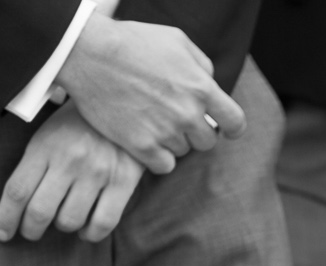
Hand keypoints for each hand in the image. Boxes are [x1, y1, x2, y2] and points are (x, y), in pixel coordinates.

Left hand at [0, 104, 144, 242]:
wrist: (125, 103)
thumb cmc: (79, 123)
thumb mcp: (48, 132)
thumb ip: (34, 163)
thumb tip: (18, 202)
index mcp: (45, 146)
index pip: (17, 190)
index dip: (6, 217)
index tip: (1, 233)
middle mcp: (69, 160)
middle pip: (40, 211)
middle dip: (31, 230)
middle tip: (31, 232)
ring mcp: (97, 172)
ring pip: (69, 221)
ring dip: (63, 227)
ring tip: (63, 221)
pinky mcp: (123, 182)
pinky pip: (102, 223)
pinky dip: (90, 234)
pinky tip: (86, 230)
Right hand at [56, 13, 244, 174]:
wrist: (90, 53)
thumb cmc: (132, 42)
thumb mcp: (176, 40)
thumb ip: (201, 65)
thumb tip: (212, 83)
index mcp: (201, 88)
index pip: (234, 122)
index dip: (232, 128)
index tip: (226, 130)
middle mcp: (187, 113)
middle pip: (208, 142)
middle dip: (196, 131)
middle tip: (175, 119)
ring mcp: (165, 131)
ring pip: (183, 151)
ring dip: (173, 141)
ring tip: (152, 121)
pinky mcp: (141, 146)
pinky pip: (164, 166)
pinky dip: (158, 158)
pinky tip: (147, 142)